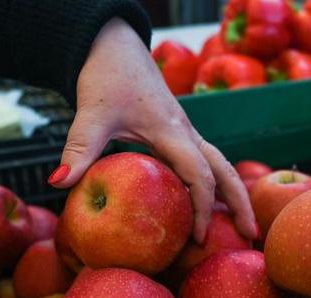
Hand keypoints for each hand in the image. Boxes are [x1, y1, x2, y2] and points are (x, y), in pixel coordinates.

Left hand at [49, 18, 256, 242]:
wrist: (114, 46)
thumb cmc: (106, 76)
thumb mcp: (91, 114)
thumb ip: (78, 148)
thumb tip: (58, 183)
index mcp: (172, 132)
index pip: (199, 175)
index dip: (202, 208)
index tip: (198, 238)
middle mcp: (187, 134)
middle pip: (226, 171)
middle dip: (241, 204)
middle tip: (251, 237)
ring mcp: (187, 134)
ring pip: (222, 167)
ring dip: (234, 195)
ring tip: (244, 227)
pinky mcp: (180, 135)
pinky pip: (206, 164)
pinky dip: (216, 187)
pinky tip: (212, 208)